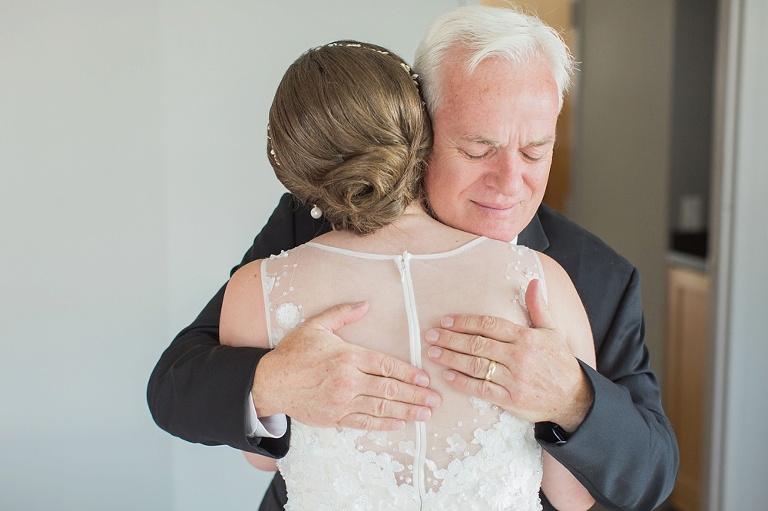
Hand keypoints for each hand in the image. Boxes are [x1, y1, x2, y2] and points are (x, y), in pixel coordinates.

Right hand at [252, 301, 440, 430]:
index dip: (409, 373)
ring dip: (406, 411)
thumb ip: (343, 314)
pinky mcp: (334, 418)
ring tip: (425, 414)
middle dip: (416, 395)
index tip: (425, 379)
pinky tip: (399, 424)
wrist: (270, 382)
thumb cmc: (293, 352)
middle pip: (389, 388)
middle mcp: (348, 379)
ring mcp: (341, 401)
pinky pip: (364, 422)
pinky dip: (383, 424)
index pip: (386, 365)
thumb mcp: (316, 325)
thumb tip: (366, 304)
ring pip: (380, 407)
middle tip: (435, 400)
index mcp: (347, 356)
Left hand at [425, 280, 591, 430]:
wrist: (574, 398)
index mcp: (526, 338)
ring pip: (476, 366)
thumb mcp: (553, 331)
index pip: (490, 325)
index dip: (465, 322)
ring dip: (451, 359)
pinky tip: (448, 376)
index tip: (446, 321)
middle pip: (478, 344)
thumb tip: (532, 281)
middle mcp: (519, 357)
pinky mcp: (511, 399)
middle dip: (450, 339)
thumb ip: (538, 307)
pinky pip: (482, 389)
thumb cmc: (560, 362)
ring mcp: (514, 379)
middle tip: (430, 336)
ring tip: (433, 354)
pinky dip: (463, 383)